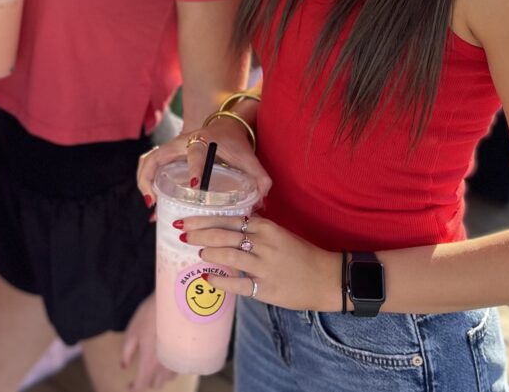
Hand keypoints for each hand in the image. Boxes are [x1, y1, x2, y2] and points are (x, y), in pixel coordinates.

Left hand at [120, 293, 176, 390]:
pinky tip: (167, 362)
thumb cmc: (151, 315)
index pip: (141, 384)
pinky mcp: (187, 355)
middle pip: (155, 384)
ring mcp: (178, 362)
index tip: (129, 385)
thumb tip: (123, 367)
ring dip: (159, 378)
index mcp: (149, 363)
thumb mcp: (133, 331)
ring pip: (168, 379)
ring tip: (153, 370)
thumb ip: (126, 351)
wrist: (176, 303)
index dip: (134, 387)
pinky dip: (170, 371)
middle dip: (146, 382)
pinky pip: (177, 370)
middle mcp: (165, 368)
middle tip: (140, 376)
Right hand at [137, 117, 271, 207]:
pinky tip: (153, 205)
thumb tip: (262, 200)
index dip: (195, 170)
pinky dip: (147, 182)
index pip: (196, 154)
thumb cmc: (235, 141)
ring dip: (144, 181)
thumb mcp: (248, 156)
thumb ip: (259, 176)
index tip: (196, 187)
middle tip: (154, 202)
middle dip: (150, 179)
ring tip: (151, 205)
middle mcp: (181, 143)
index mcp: (202, 141)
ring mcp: (172, 149)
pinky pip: (151, 166)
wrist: (226, 124)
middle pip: (156, 156)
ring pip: (148, 161)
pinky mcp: (169, 155)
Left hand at [181, 213, 339, 311]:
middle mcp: (263, 243)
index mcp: (265, 227)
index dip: (203, 220)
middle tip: (182, 235)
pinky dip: (220, 281)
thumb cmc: (300, 253)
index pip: (228, 219)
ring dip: (209, 254)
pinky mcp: (267, 288)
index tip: (185, 221)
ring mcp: (265, 266)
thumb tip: (224, 226)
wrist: (326, 278)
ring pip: (228, 257)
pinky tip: (208, 278)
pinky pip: (238, 284)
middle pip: (223, 236)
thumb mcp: (279, 233)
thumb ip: (254, 229)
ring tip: (198, 253)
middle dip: (199, 235)